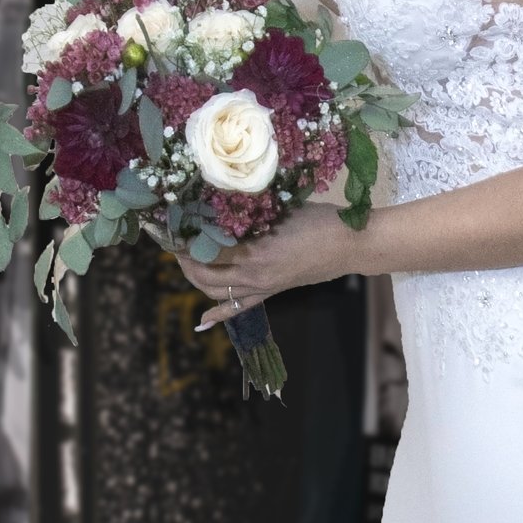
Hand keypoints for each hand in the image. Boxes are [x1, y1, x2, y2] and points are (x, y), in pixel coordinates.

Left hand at [177, 203, 354, 328]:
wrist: (349, 245)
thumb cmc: (318, 220)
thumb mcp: (279, 208)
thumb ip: (249, 211)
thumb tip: (219, 203)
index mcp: (253, 251)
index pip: (207, 248)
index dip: (187, 238)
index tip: (173, 225)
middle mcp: (253, 274)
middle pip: (205, 274)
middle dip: (185, 260)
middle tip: (175, 242)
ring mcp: (263, 287)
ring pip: (217, 291)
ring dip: (197, 279)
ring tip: (187, 262)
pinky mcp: (272, 292)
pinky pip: (241, 307)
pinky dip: (219, 314)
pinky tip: (203, 320)